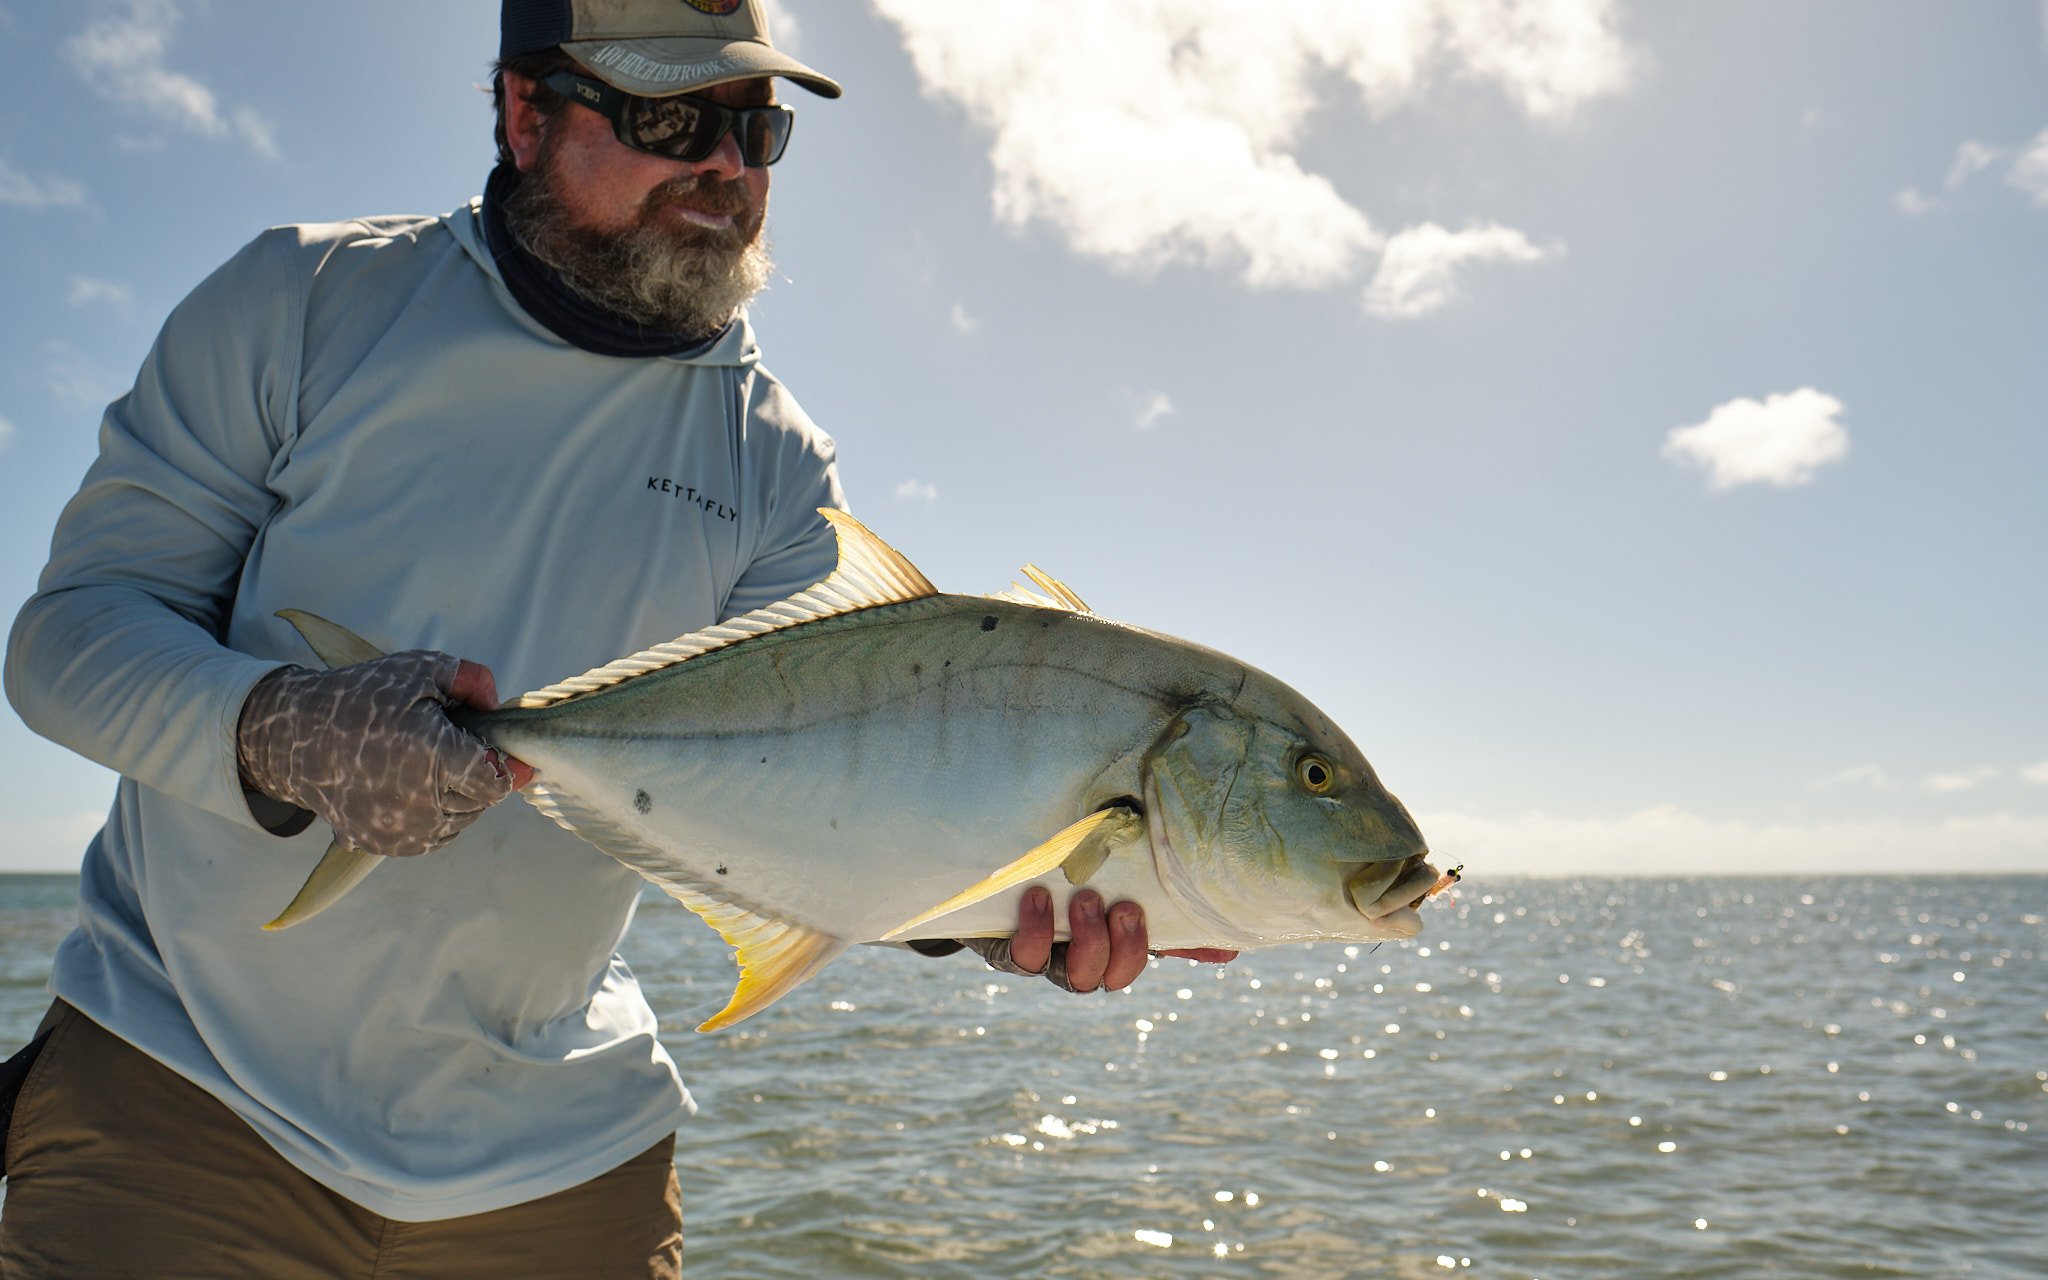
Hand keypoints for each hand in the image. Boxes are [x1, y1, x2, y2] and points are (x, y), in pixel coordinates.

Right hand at [236, 651, 533, 856]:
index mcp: (431, 758)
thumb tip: (499, 707)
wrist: (294, 738)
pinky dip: (436, 813)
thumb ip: (472, 680)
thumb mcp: (420, 669)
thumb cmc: (361, 699)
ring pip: (461, 820)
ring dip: (459, 795)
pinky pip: (434, 835)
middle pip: (481, 800)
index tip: (499, 749)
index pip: (495, 780)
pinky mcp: (384, 846)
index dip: (505, 764)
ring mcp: (400, 831)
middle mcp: (418, 804)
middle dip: (478, 773)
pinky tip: (415, 785)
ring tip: (428, 763)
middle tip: (452, 746)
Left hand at [968, 887, 1238, 992]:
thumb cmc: (1052, 862)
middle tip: (1124, 909)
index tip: (1212, 935)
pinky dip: (1036, 931)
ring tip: (1084, 900)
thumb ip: (1153, 883)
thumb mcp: (1105, 865)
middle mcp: (1082, 954)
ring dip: (1088, 942)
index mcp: (1113, 932)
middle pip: (1113, 977)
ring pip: (1076, 979)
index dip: (1189, 949)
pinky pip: (1025, 958)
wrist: (976, 868)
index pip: (1157, 948)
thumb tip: (1225, 929)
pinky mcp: (1007, 951)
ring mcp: (1047, 956)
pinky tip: (1038, 898)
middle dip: (1127, 949)